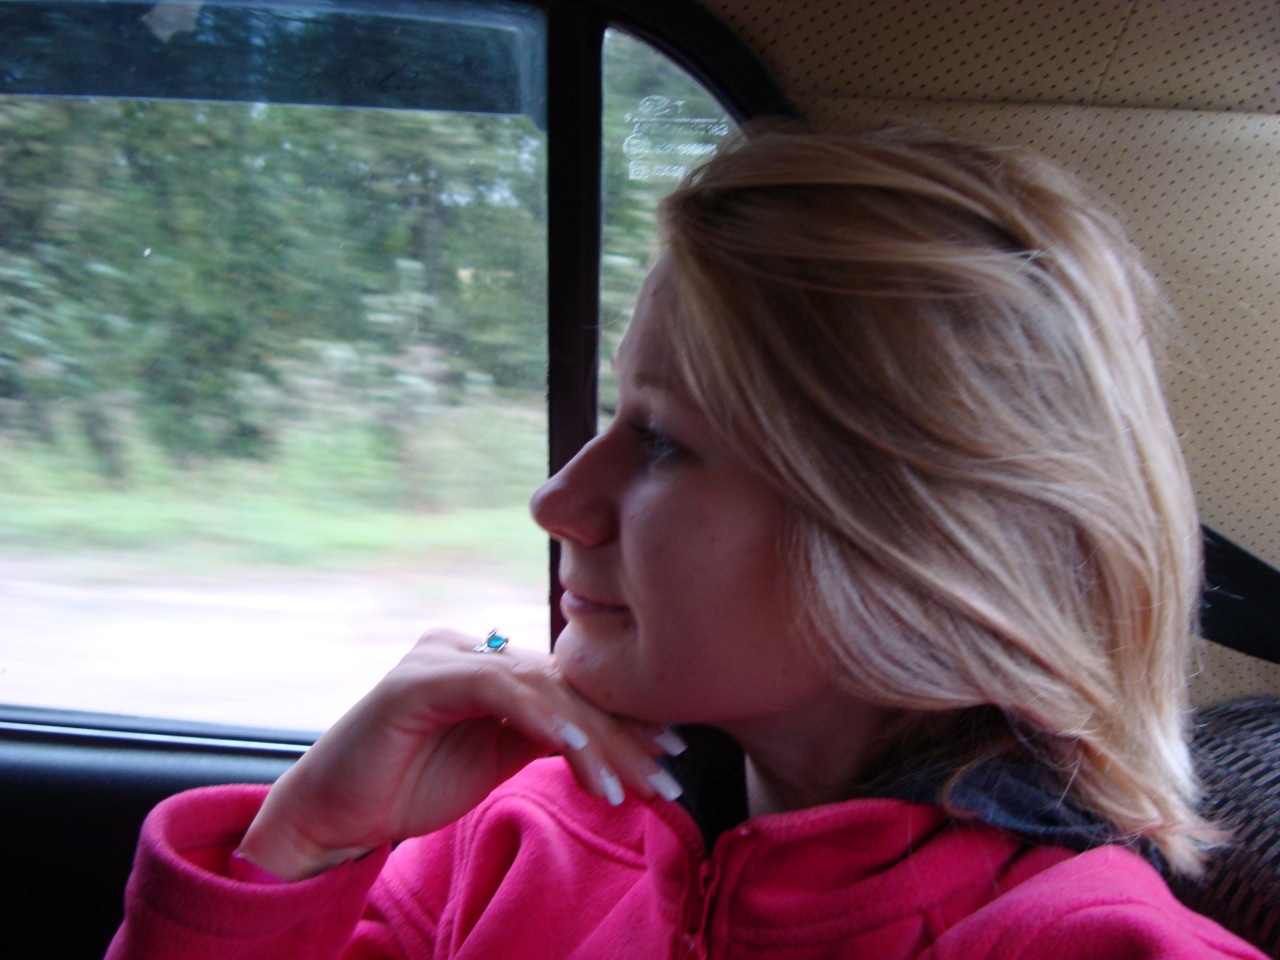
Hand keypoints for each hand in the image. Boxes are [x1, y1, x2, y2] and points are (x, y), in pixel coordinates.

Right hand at [236, 628, 683, 880]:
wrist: (332, 815)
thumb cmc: (407, 786)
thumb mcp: (493, 759)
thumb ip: (539, 737)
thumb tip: (603, 739)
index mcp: (486, 662)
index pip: (567, 687)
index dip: (621, 720)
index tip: (668, 755)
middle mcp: (468, 647)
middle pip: (562, 686)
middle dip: (620, 733)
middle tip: (667, 774)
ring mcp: (442, 656)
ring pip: (539, 688)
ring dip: (591, 740)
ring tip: (631, 783)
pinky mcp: (418, 679)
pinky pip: (495, 690)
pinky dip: (541, 719)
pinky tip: (577, 752)